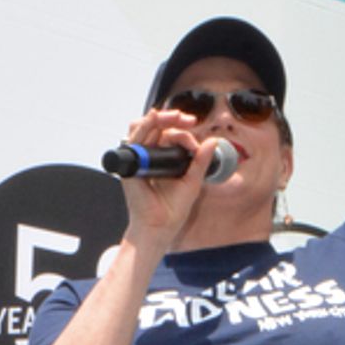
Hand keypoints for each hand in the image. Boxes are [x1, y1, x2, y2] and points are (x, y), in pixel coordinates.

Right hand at [117, 103, 221, 252]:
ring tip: (175, 117)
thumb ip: (201, 161)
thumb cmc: (173, 209)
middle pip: (156, 127)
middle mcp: (149, 157)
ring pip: (143, 127)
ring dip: (159, 118)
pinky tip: (155, 118)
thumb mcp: (193, 180)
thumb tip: (213, 141)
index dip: (182, 129)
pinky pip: (134, 139)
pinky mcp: (130, 165)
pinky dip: (144, 126)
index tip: (195, 134)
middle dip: (172, 118)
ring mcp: (138, 160)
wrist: (160, 227)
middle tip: (188, 120)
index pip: (169, 134)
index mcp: (163, 159)